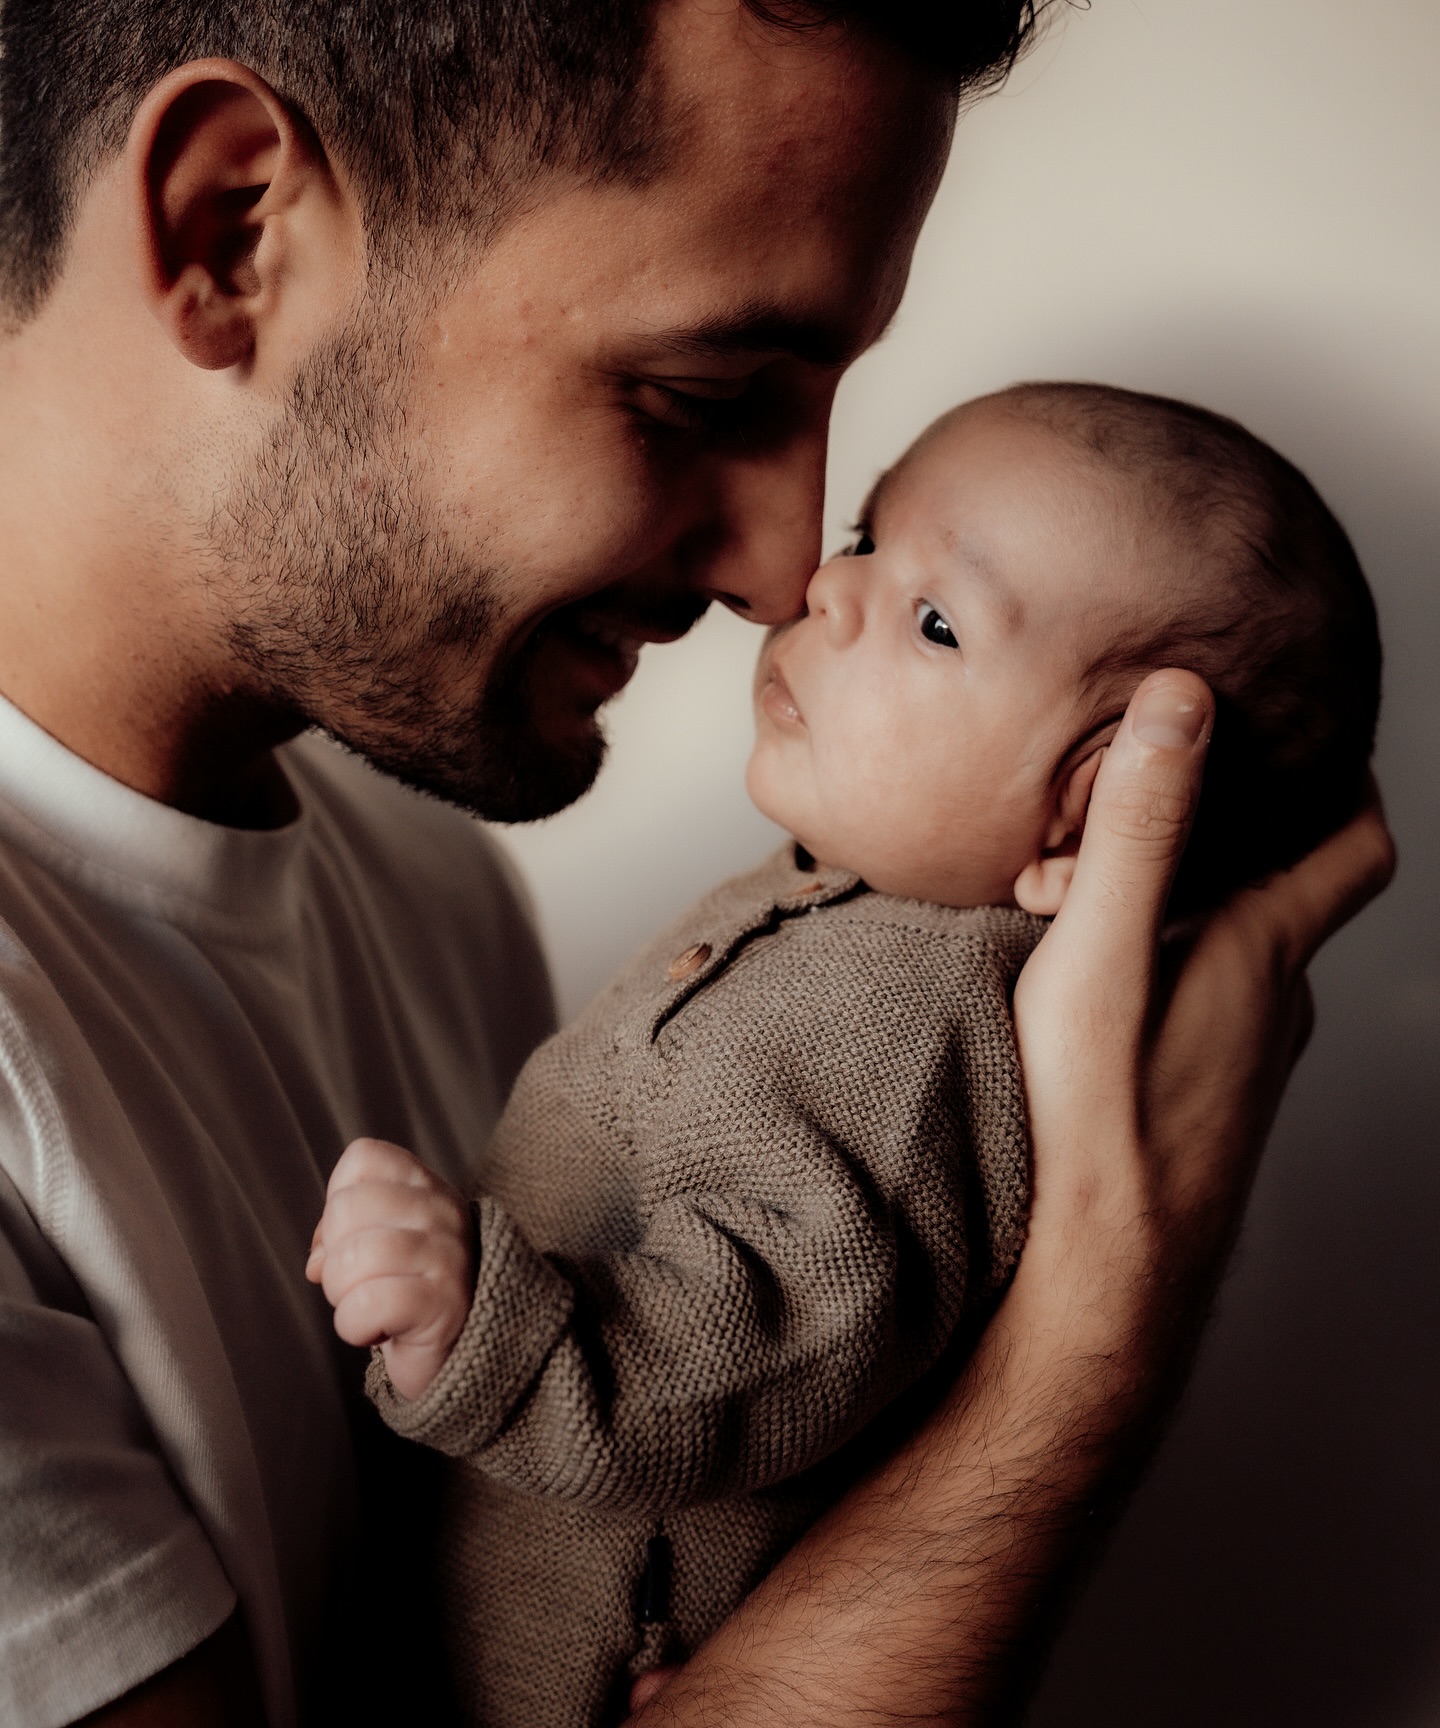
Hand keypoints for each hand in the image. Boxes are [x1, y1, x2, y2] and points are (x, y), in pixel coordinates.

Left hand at [306, 1138, 475, 1399]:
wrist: (461, 1351)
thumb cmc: (409, 1291)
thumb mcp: (379, 1242)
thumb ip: (343, 1232)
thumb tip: (317, 1260)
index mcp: (427, 1187)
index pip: (363, 1158)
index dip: (339, 1201)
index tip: (359, 1236)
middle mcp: (442, 1211)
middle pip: (347, 1208)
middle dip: (335, 1256)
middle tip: (363, 1281)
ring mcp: (448, 1256)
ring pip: (351, 1257)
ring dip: (342, 1295)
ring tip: (369, 1306)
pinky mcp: (443, 1305)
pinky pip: (367, 1304)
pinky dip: (355, 1326)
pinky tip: (380, 1329)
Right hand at [1013, 668, 1394, 1363]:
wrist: (1104, 1281)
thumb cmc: (1099, 1126)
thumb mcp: (1101, 957)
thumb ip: (1140, 831)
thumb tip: (1183, 702)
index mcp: (1263, 951)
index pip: (1352, 843)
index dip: (1344, 776)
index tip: (1303, 727)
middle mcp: (1273, 1002)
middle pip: (1294, 887)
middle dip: (1248, 824)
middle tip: (1171, 783)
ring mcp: (1243, 1058)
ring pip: (1248, 949)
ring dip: (1203, 899)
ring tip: (1113, 872)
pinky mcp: (1206, 1098)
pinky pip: (1209, 1002)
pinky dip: (1177, 962)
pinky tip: (1107, 977)